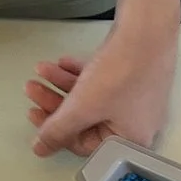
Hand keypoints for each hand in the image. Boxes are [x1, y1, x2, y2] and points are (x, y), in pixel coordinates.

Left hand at [25, 8, 177, 157]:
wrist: (147, 30)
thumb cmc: (120, 73)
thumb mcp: (82, 107)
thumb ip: (57, 130)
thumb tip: (40, 150)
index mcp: (129, 140)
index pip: (85, 144)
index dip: (55, 130)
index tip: (34, 112)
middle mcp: (138, 124)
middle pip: (86, 121)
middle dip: (56, 102)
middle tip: (33, 87)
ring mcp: (138, 99)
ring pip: (92, 99)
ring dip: (64, 84)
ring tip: (43, 69)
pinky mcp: (136, 77)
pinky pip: (104, 83)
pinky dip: (83, 75)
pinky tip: (64, 62)